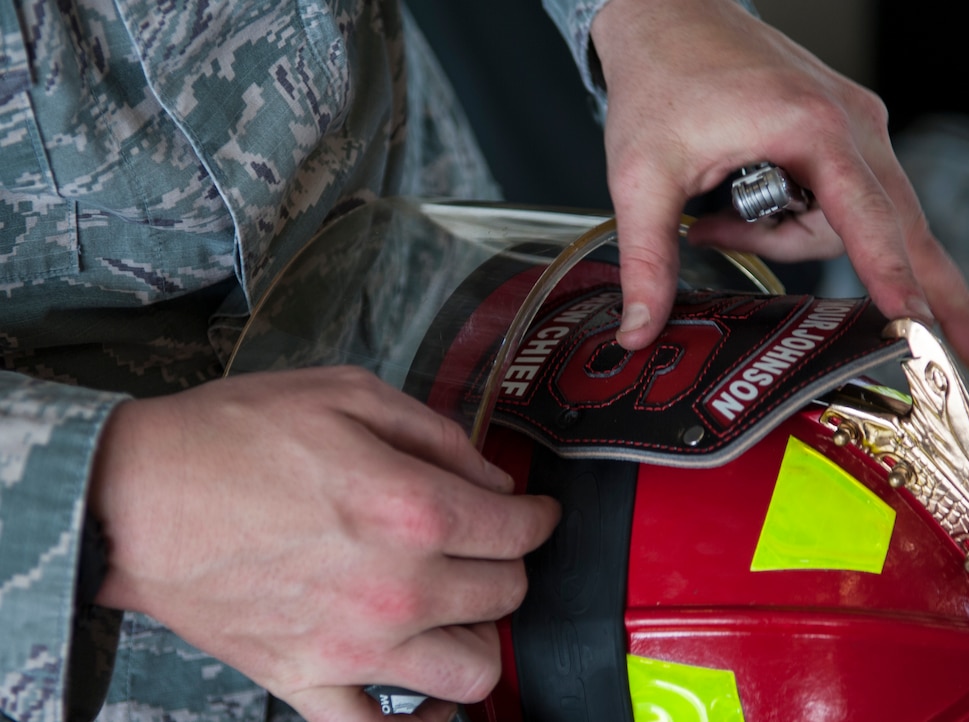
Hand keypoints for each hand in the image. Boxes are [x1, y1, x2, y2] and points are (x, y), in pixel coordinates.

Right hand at [90, 366, 559, 721]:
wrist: (135, 495)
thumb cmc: (235, 435)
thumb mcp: (347, 393)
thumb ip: (437, 435)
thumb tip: (494, 478)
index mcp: (414, 508)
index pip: (518, 531)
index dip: (538, 518)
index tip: (533, 513)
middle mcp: (399, 587)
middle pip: (504, 596)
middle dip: (509, 565)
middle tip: (488, 545)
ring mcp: (355, 646)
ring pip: (470, 672)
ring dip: (479, 638)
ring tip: (459, 609)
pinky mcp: (307, 682)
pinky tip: (424, 698)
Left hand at [590, 0, 968, 373]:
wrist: (667, 15)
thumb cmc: (663, 75)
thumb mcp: (641, 177)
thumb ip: (649, 258)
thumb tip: (641, 326)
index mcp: (811, 128)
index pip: (868, 220)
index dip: (893, 279)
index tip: (918, 327)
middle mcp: (851, 124)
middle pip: (900, 228)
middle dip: (931, 292)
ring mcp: (856, 125)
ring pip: (863, 220)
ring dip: (801, 242)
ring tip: (722, 222)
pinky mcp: (846, 130)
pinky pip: (849, 198)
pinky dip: (810, 221)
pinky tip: (750, 212)